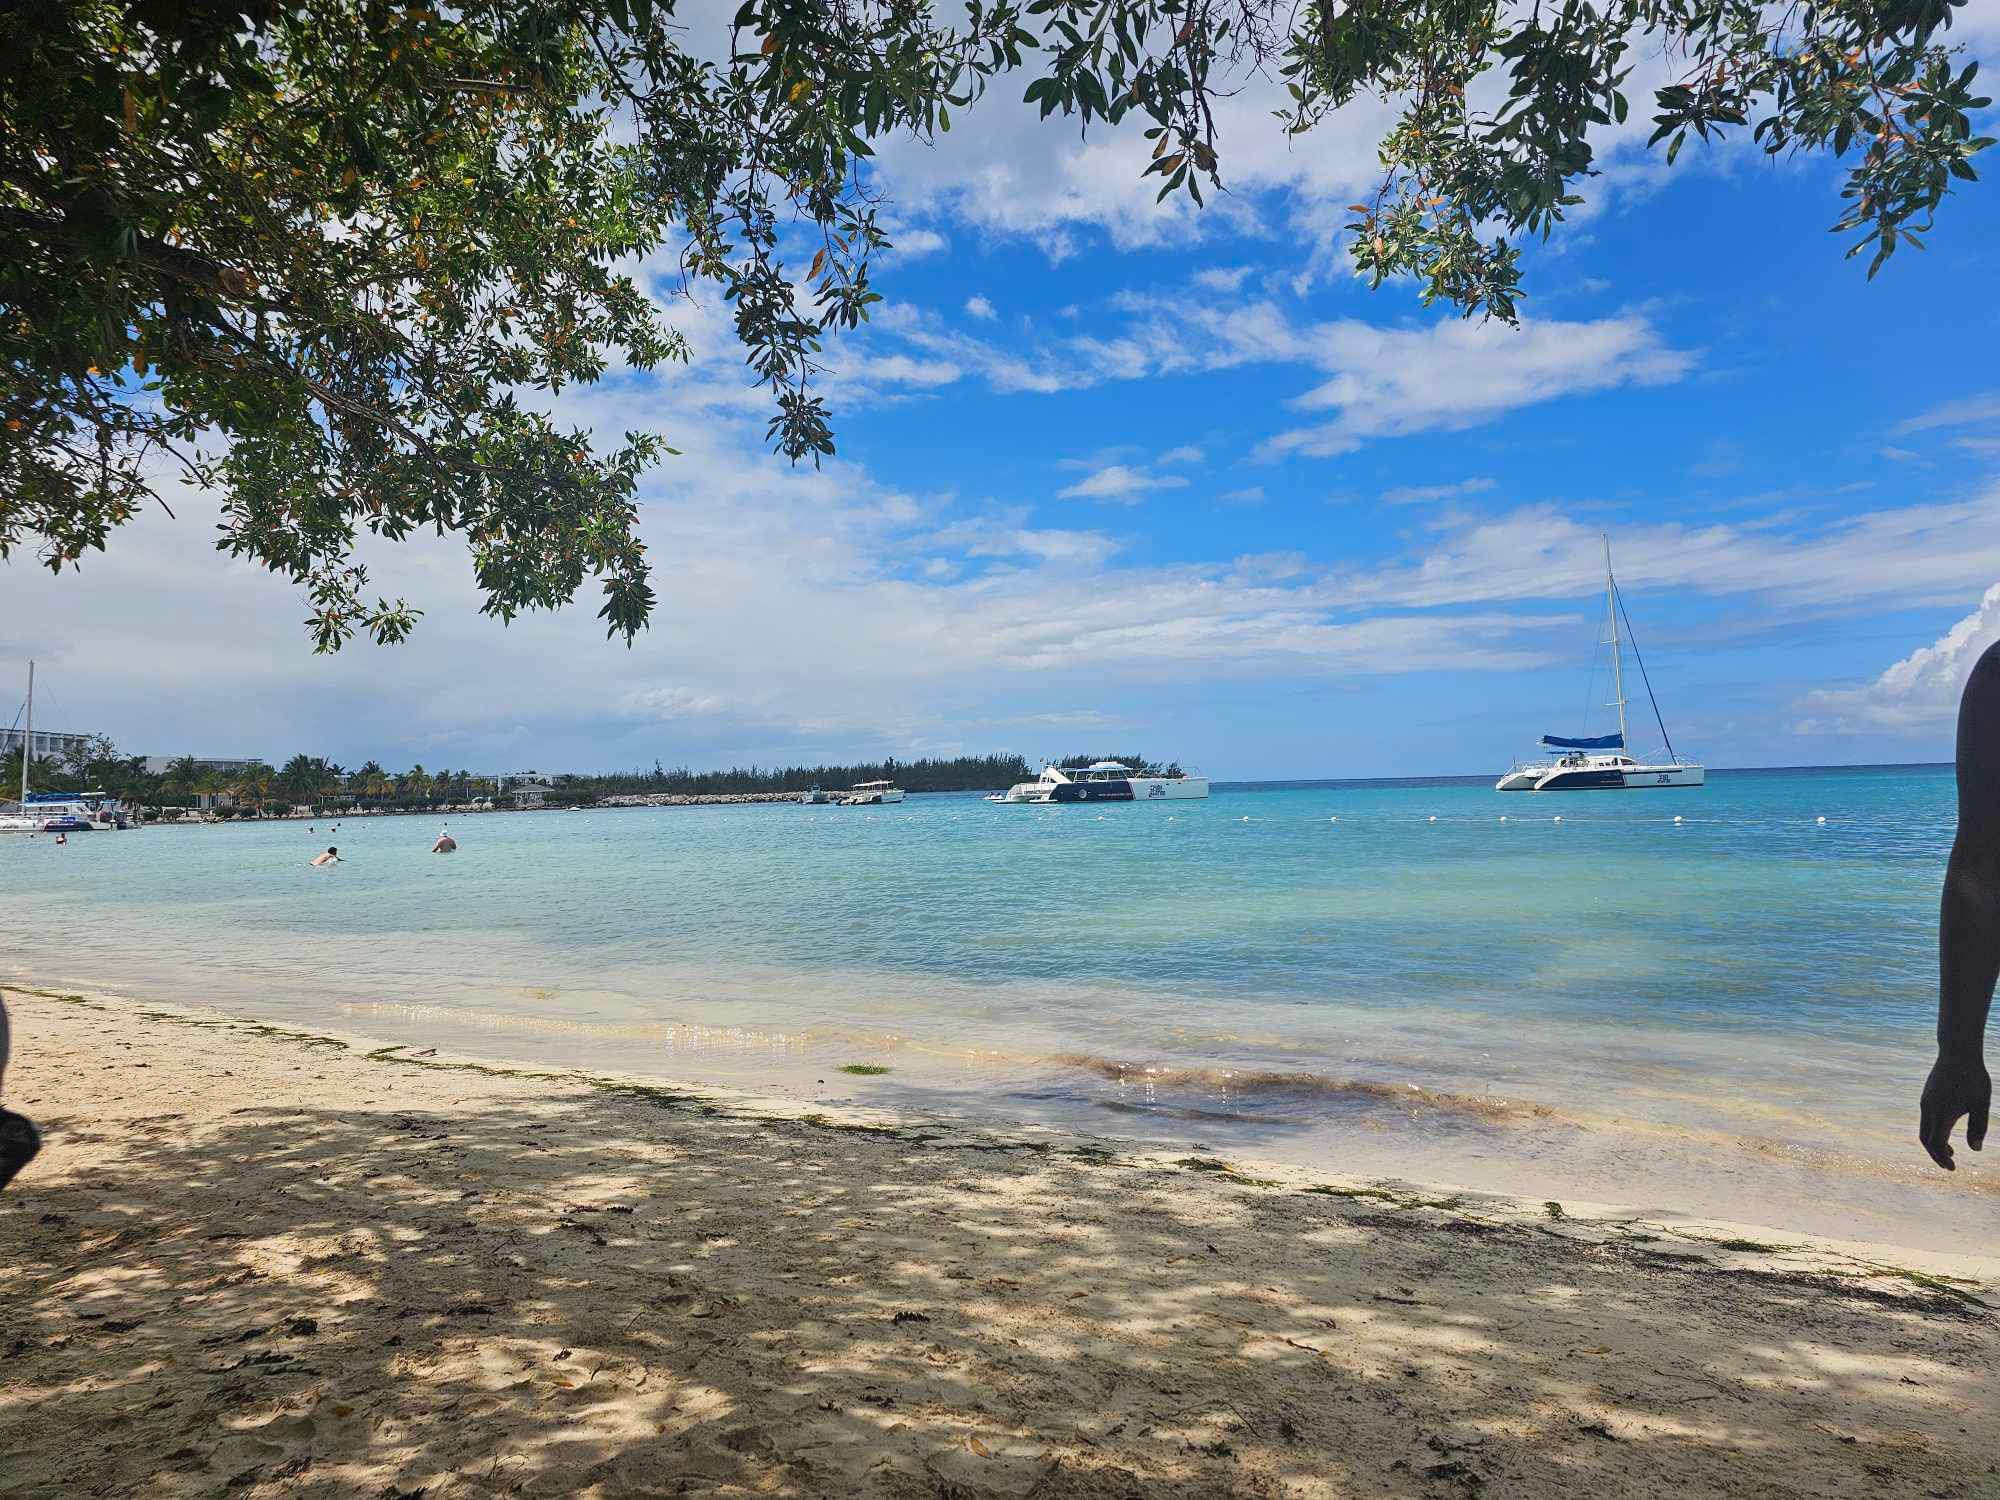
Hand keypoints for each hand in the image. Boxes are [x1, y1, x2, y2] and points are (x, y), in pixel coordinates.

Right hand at [1920, 1052, 1990, 1169]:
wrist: (1957, 1052)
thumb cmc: (1973, 1078)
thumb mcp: (1981, 1104)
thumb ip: (1978, 1128)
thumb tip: (1975, 1149)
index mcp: (1942, 1114)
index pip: (1937, 1144)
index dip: (1943, 1159)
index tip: (1953, 1168)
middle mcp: (1929, 1109)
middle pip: (1926, 1140)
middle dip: (1936, 1155)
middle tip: (1950, 1165)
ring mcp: (1925, 1102)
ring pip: (1924, 1130)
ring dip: (1934, 1144)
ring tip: (1950, 1151)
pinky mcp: (1926, 1097)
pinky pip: (1926, 1120)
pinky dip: (1933, 1131)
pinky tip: (1947, 1130)